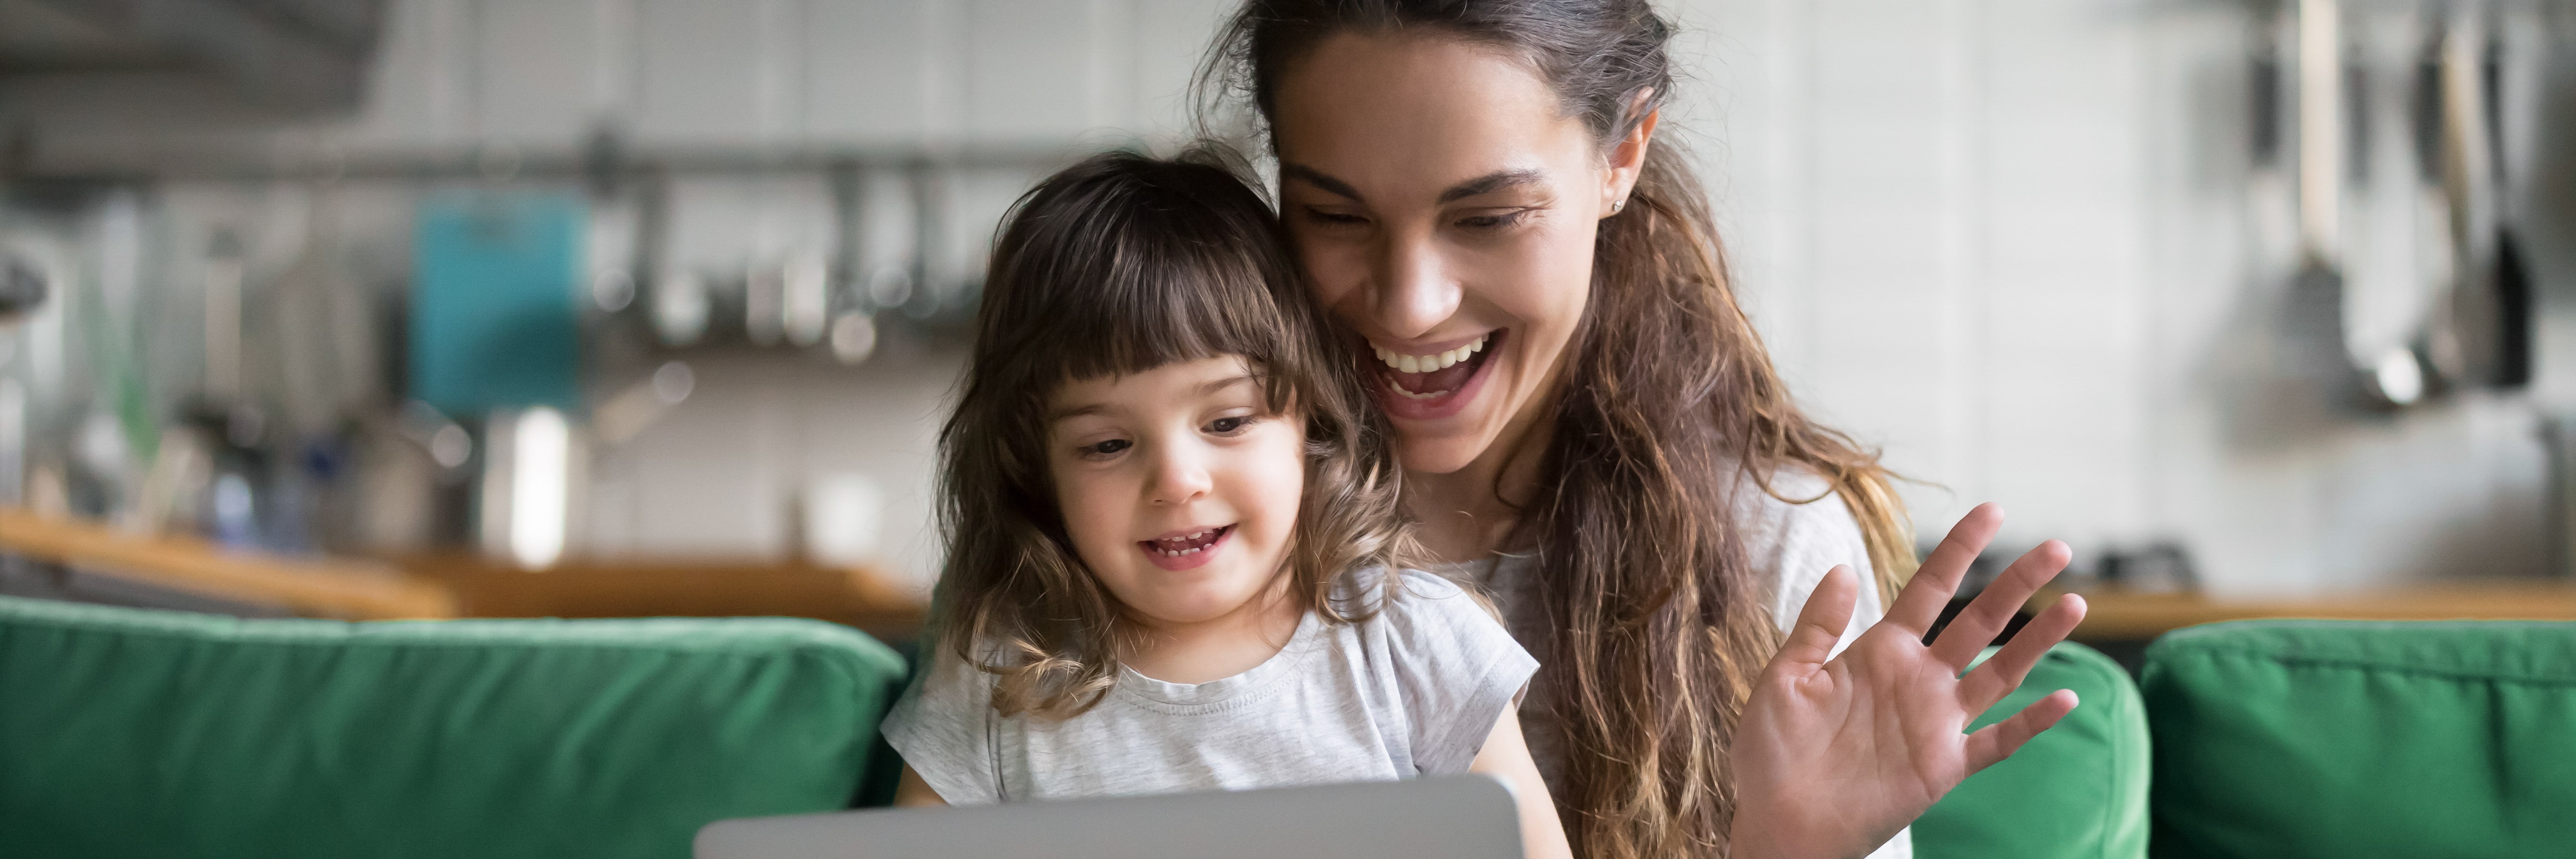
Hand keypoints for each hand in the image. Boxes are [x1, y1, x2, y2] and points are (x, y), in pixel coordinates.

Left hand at [1728, 503, 2086, 858]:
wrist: (1777, 822)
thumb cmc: (1772, 752)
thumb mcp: (1785, 677)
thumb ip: (1817, 625)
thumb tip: (1843, 567)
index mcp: (1879, 651)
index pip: (1929, 589)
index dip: (1959, 550)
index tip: (1992, 511)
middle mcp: (1917, 680)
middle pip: (1978, 622)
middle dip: (2017, 584)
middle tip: (2058, 548)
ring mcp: (1936, 723)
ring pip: (2000, 672)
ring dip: (2038, 641)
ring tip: (2076, 603)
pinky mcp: (1944, 767)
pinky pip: (1998, 742)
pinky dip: (2032, 724)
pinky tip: (2064, 698)